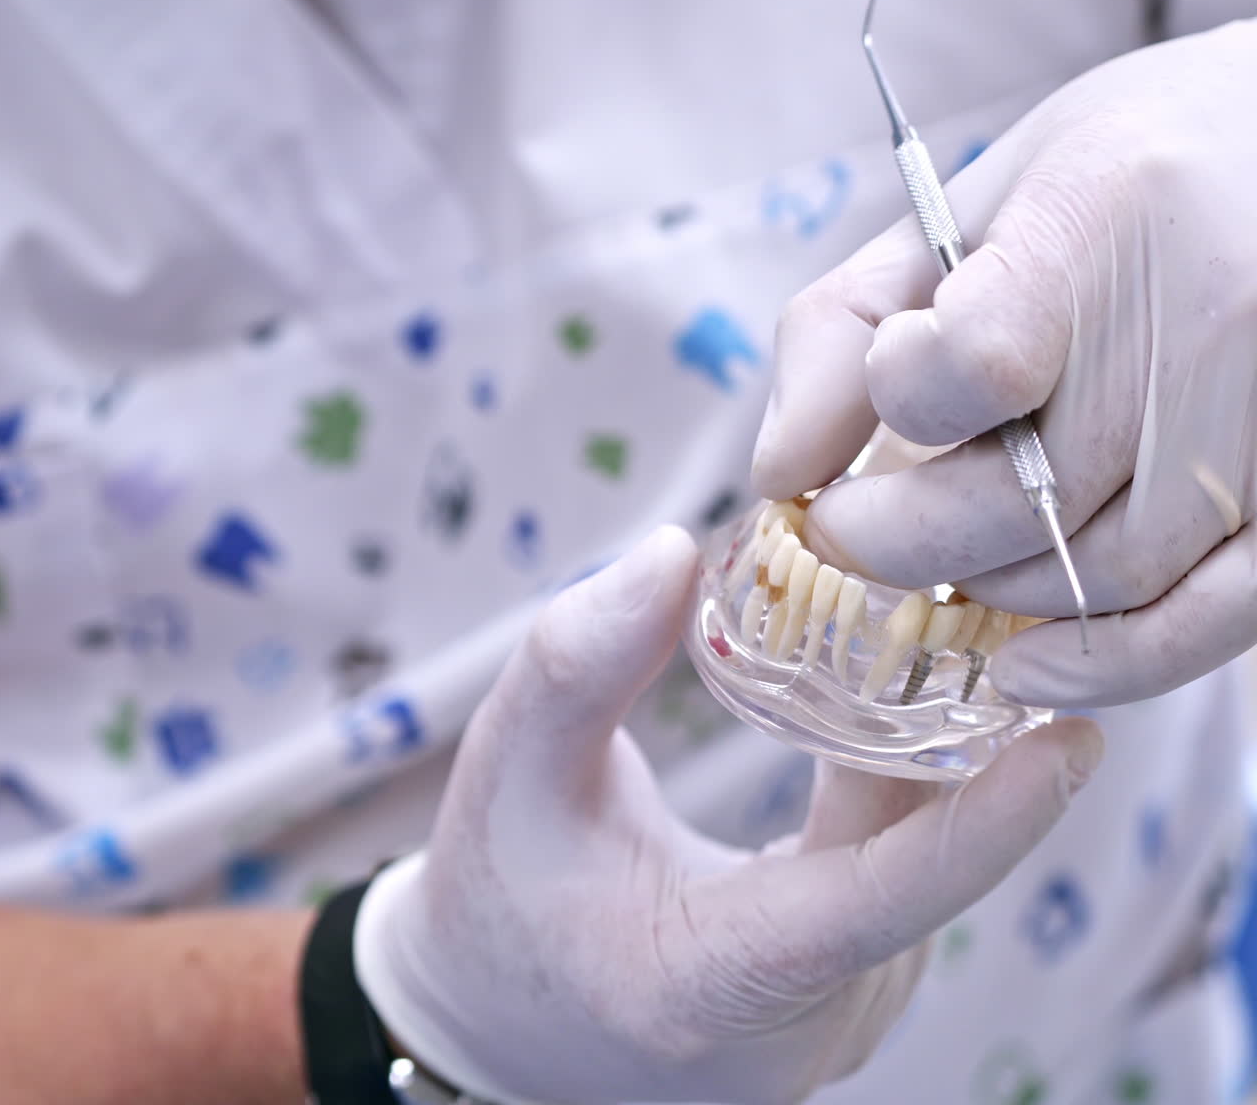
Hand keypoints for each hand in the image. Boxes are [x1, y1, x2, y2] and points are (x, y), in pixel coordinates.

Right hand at [354, 527, 1100, 1104]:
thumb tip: (675, 547)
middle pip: (921, 854)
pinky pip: (906, 868)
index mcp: (721, 977)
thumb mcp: (509, 771)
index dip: (989, 820)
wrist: (507, 1024)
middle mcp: (812, 1015)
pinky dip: (905, 777)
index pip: (886, 901)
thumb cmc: (500, 901)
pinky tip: (894, 691)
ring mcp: (844, 1010)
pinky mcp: (854, 987)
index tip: (1071, 734)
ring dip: (933, 743)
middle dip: (961, 726)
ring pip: (920, 856)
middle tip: (973, 590)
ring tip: (930, 616)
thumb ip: (577, 661)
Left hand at [752, 19, 1256, 709]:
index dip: (899, 396)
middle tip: (847, 527)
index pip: (972, 363)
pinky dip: (1102, 664)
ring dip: (985, 590)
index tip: (886, 389)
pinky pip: (1205, 623)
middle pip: (1015, 502)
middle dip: (893, 537)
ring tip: (944, 553)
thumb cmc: (1109, 181)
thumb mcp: (959, 212)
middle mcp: (1208, 322)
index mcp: (1103, 216)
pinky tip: (1020, 666)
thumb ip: (842, 330)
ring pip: (1090, 578)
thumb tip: (775, 474)